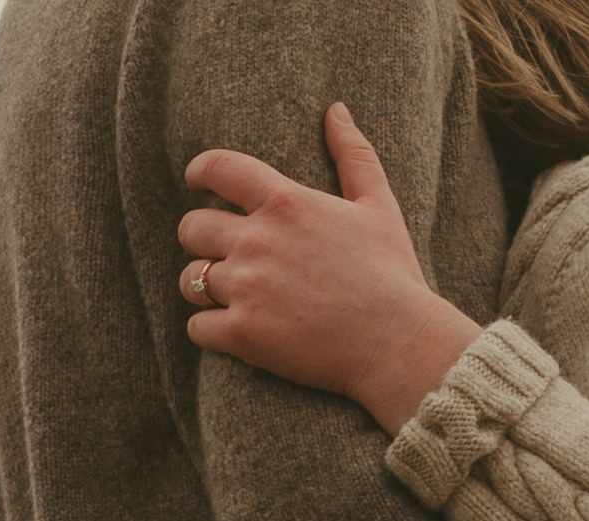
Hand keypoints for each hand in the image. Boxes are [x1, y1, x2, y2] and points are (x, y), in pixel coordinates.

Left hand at [178, 103, 480, 435]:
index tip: (195, 183)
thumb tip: (336, 108)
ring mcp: (247, 288)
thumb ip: (354, 154)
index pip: (217, 167)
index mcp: (286, 203)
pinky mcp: (243, 334)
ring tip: (233, 294)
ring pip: (189, 279)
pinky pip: (196, 327)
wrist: (399, 344)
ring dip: (204, 286)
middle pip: (191, 228)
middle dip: (201, 239)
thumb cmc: (393, 273)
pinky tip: (234, 330)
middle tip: (223, 253)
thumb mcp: (380, 206)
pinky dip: (209, 329)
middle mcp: (258, 241)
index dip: (197, 172)